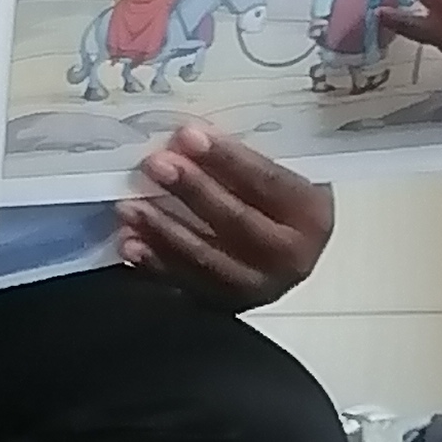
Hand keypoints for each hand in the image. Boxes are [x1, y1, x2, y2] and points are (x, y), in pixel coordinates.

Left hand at [115, 128, 333, 307]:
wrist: (289, 248)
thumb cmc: (279, 198)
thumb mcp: (282, 172)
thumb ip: (247, 160)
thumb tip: (187, 138)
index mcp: (312, 214)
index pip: (267, 182)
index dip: (226, 159)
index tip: (186, 136)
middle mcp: (292, 256)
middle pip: (236, 221)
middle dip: (191, 190)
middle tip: (154, 165)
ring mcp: (260, 287)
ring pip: (207, 258)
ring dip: (163, 230)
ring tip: (129, 207)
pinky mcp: (230, 305)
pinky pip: (188, 282)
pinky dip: (156, 263)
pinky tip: (130, 244)